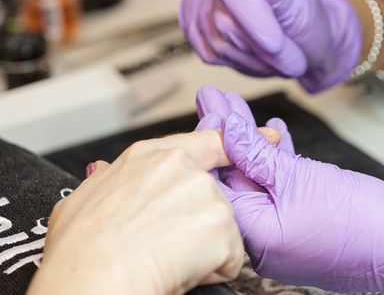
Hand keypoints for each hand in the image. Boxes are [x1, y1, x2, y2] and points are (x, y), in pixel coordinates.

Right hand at [28, 131, 252, 294]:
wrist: (93, 281)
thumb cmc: (81, 250)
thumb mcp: (84, 199)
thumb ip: (106, 179)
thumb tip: (104, 172)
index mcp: (150, 156)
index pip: (207, 142)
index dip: (237, 142)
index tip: (269, 137)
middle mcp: (181, 166)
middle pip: (213, 195)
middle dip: (199, 223)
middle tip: (166, 244)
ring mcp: (204, 192)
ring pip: (221, 228)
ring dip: (203, 250)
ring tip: (166, 259)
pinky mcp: (221, 223)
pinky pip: (229, 256)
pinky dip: (211, 270)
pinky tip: (181, 271)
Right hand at [180, 0, 361, 91]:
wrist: (298, 38)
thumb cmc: (303, 16)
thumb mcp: (301, 3)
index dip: (253, 22)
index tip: (277, 45)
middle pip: (223, 22)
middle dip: (260, 50)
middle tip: (292, 61)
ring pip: (216, 42)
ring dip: (252, 60)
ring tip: (277, 58)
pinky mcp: (194, 21)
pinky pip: (209, 53)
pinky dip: (238, 62)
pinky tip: (257, 56)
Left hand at [197, 89, 383, 293]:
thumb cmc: (364, 223)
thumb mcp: (301, 179)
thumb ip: (258, 155)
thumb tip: (227, 131)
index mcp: (254, 235)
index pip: (217, 180)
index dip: (209, 137)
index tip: (209, 103)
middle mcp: (263, 238)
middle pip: (234, 176)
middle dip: (226, 133)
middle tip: (214, 97)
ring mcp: (283, 232)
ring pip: (258, 178)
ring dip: (252, 141)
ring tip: (239, 106)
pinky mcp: (303, 223)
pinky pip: (281, 188)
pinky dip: (277, 161)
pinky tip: (276, 135)